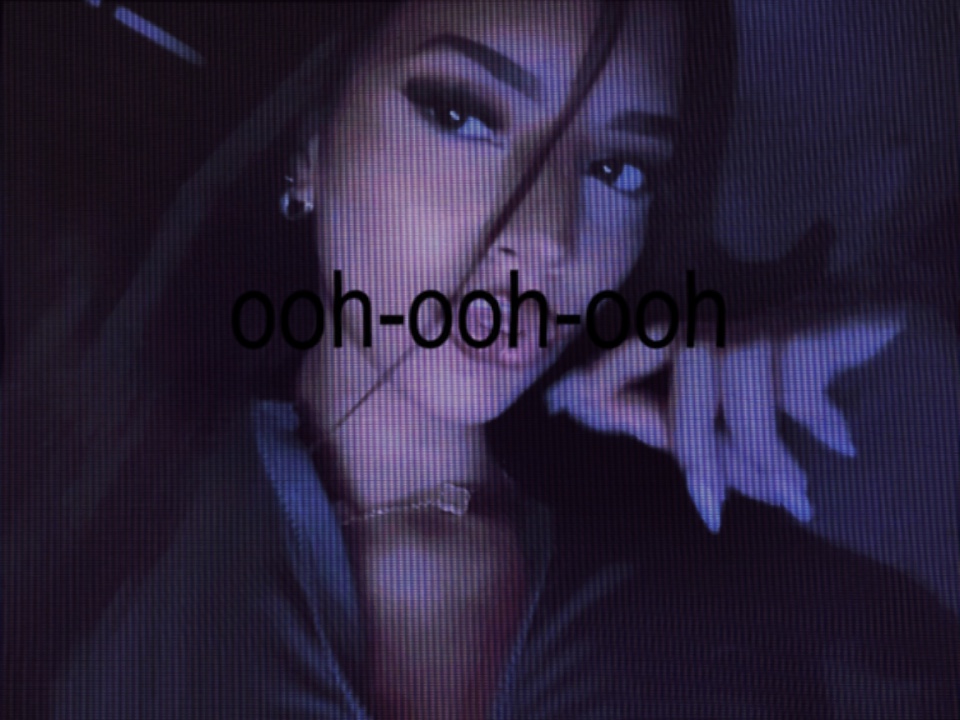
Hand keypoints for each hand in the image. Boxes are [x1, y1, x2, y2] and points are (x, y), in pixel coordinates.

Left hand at [545, 313, 904, 531]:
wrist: (871, 323)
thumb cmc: (780, 374)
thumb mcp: (720, 407)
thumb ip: (665, 420)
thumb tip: (583, 412)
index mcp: (690, 342)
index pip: (637, 351)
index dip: (604, 376)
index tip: (568, 404)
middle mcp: (722, 326)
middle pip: (690, 369)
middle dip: (696, 444)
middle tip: (711, 509)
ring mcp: (766, 324)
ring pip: (742, 385)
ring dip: (765, 454)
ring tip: (795, 493)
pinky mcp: (813, 329)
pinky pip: (796, 386)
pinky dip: (817, 423)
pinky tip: (838, 443)